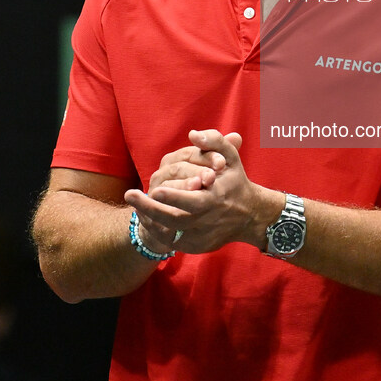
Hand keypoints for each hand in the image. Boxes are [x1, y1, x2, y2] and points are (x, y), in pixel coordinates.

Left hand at [124, 130, 279, 253]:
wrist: (249, 215)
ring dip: (149, 221)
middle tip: (130, 195)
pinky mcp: (196, 246)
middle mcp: (207, 220)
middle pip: (175, 220)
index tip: (156, 190)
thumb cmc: (235, 181)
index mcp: (215, 198)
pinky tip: (145, 217)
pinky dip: (157, 231)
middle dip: (151, 209)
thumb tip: (193, 134)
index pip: (192, 202)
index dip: (174, 197)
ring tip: (133, 206)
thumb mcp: (231, 157)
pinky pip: (172, 242)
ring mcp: (201, 236)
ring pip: (170, 234)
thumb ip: (214, 140)